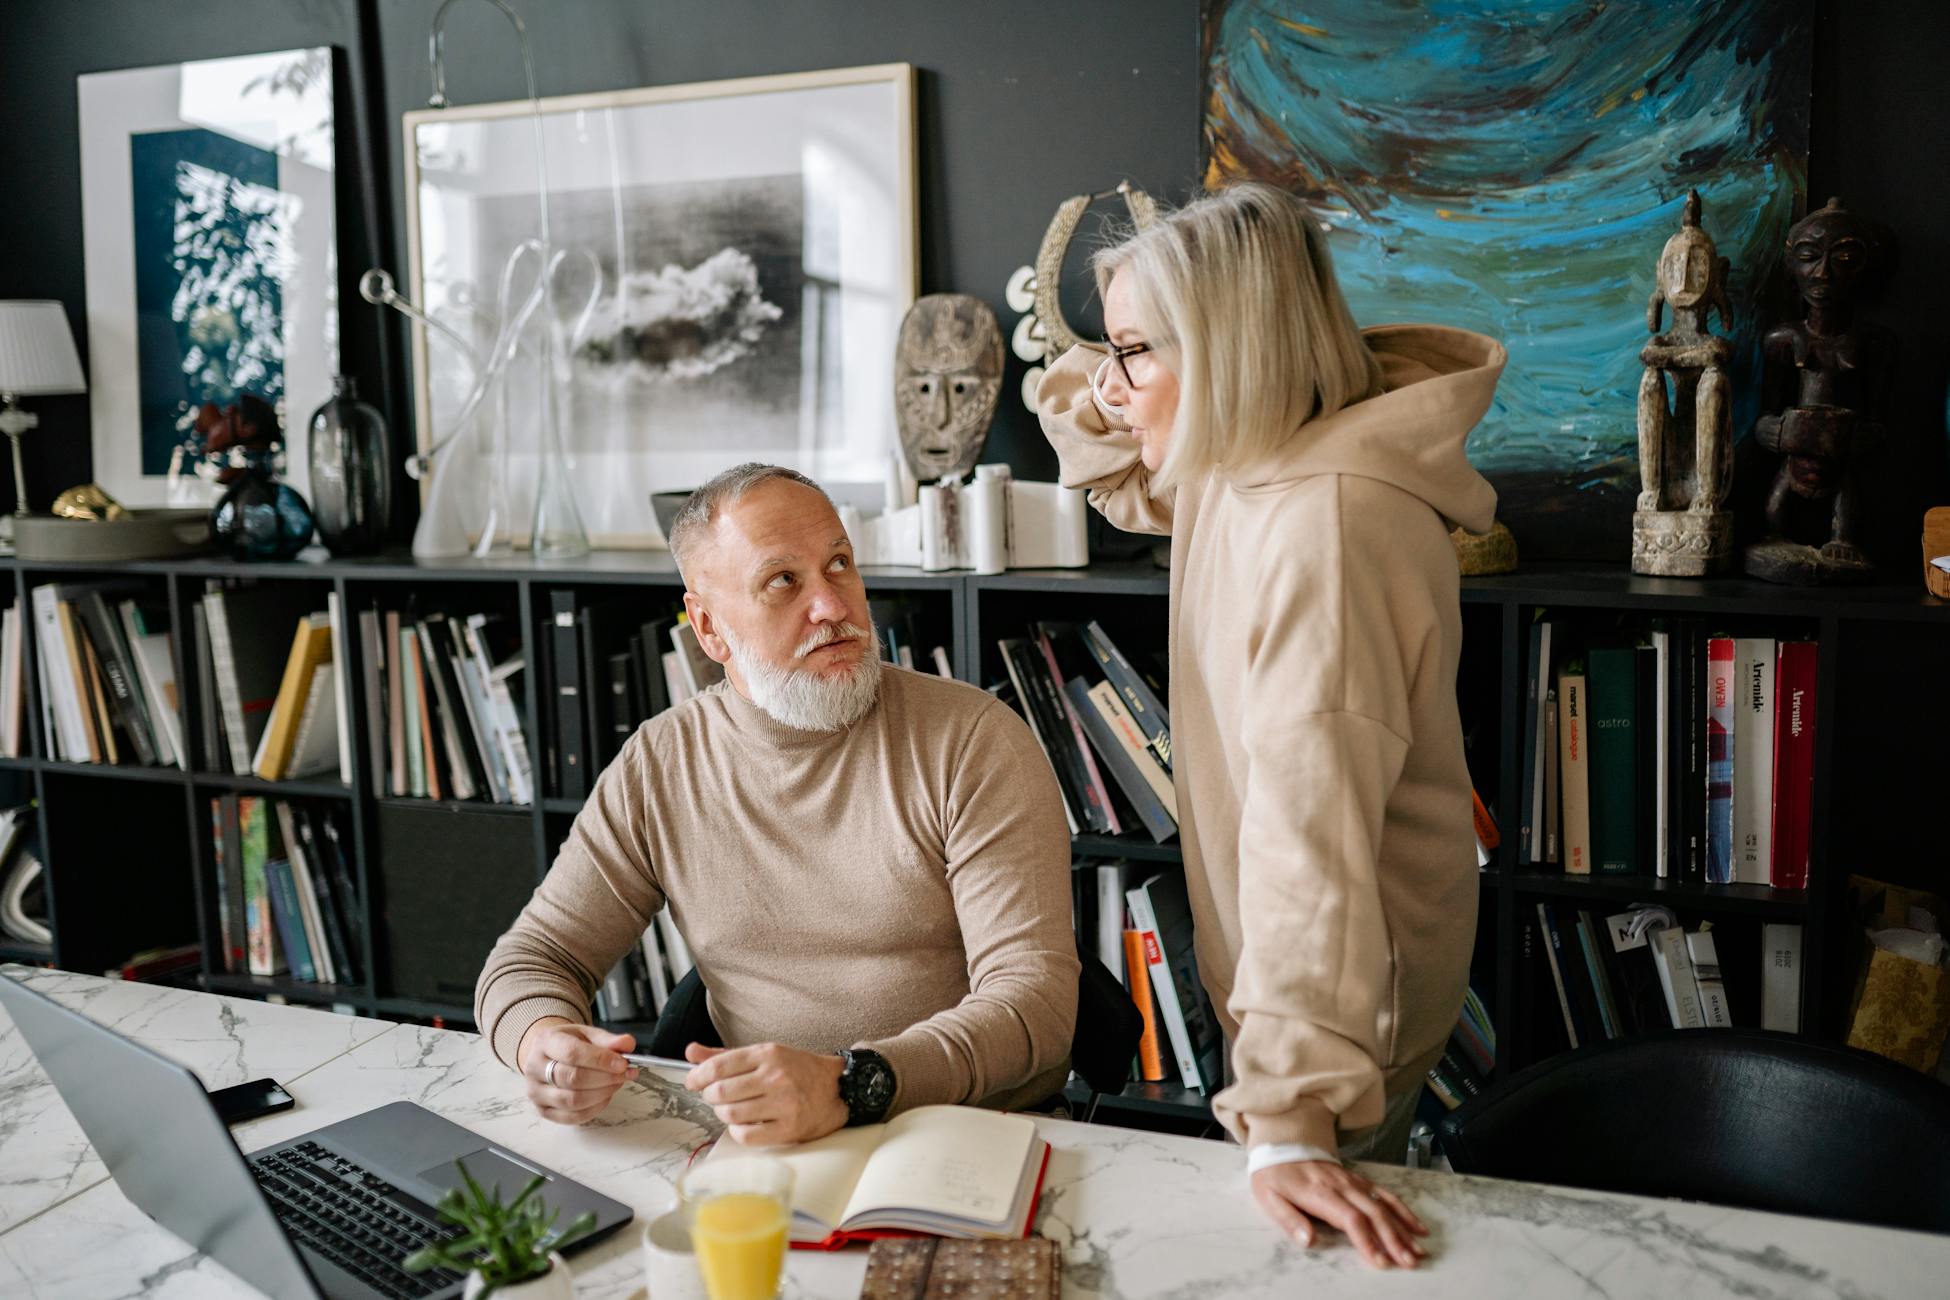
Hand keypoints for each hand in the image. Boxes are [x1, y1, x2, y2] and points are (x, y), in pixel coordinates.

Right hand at [516, 1018, 636, 1124]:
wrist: (548, 1056)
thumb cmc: (569, 1044)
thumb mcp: (587, 1034)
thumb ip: (607, 1040)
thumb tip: (627, 1044)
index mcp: (545, 1042)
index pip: (572, 1053)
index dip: (600, 1060)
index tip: (622, 1063)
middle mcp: (534, 1068)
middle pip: (573, 1079)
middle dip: (605, 1078)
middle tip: (625, 1073)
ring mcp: (536, 1092)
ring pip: (572, 1100)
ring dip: (602, 1094)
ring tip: (616, 1083)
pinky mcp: (543, 1111)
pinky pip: (573, 1117)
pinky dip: (595, 1108)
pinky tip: (605, 1096)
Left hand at [684, 1041, 846, 1146]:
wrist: (838, 1089)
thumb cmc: (797, 1070)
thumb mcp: (764, 1054)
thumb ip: (725, 1055)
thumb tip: (690, 1051)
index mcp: (767, 1054)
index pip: (719, 1066)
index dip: (698, 1076)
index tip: (693, 1082)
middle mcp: (775, 1077)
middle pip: (720, 1092)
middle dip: (710, 1096)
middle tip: (715, 1097)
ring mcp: (783, 1104)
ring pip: (730, 1114)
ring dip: (723, 1114)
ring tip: (730, 1110)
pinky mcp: (789, 1128)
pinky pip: (746, 1135)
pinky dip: (737, 1132)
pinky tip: (744, 1125)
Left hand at [1250, 1160, 1427, 1269]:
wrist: (1282, 1143)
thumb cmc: (1274, 1174)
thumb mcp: (1268, 1197)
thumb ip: (1288, 1220)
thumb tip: (1307, 1241)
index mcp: (1319, 1193)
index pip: (1350, 1218)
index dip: (1367, 1240)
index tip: (1380, 1261)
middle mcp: (1341, 1186)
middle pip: (1374, 1213)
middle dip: (1394, 1239)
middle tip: (1409, 1262)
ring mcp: (1352, 1181)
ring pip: (1384, 1205)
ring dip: (1403, 1229)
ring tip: (1418, 1250)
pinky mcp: (1358, 1180)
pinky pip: (1385, 1194)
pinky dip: (1403, 1210)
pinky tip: (1417, 1226)